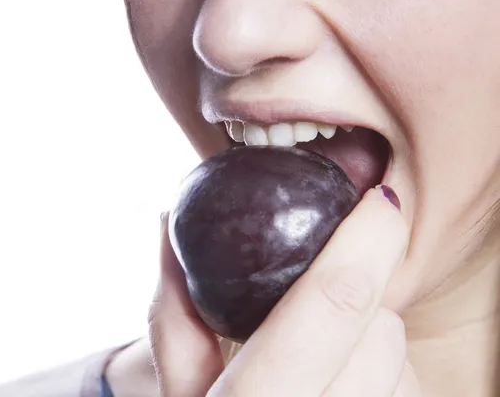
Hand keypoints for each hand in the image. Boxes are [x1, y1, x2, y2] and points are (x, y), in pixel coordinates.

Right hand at [148, 187, 421, 396]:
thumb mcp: (177, 387)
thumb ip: (172, 307)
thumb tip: (166, 223)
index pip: (331, 308)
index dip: (363, 243)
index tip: (379, 200)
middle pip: (381, 331)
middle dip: (361, 300)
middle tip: (319, 306)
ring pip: (403, 360)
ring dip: (373, 339)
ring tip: (324, 356)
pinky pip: (413, 388)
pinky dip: (387, 371)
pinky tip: (346, 383)